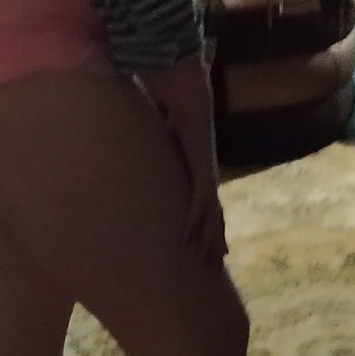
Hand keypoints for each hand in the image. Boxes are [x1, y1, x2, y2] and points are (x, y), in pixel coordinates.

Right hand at [139, 57, 226, 265]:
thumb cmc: (176, 105)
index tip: (210, 240)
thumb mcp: (163, 131)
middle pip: (215, 216)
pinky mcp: (201, 172)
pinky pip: (199, 204)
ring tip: (206, 261)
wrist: (188, 92)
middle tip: (215, 263)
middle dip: (215, 240)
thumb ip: (156, 142)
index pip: (208, 202)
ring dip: (208, 240)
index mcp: (199, 170)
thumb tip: (138, 139)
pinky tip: (189, 239)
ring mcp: (206, 175)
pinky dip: (194, 223)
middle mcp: (207, 176)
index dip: (210, 223)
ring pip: (211, 216)